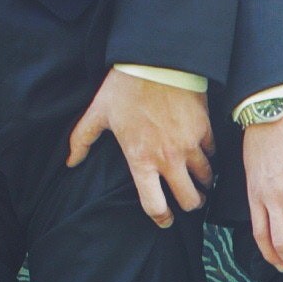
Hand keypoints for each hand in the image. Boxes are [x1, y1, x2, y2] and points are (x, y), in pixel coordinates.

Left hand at [67, 70, 215, 227]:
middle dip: (190, 204)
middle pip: (189, 200)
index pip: (155, 205)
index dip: (161, 219)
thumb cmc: (125, 87)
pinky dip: (209, 156)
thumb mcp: (98, 113)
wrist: (158, 60)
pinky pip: (212, 153)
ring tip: (200, 180)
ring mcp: (190, 146)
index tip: (165, 220)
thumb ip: (82, 140)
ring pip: (206, 179)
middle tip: (189, 200)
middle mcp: (168, 159)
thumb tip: (70, 161)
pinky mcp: (204, 130)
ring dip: (203, 182)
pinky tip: (203, 153)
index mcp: (141, 160)